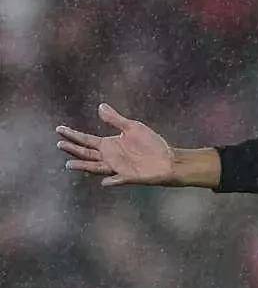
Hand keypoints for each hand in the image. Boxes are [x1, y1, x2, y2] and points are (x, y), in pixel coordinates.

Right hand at [56, 103, 175, 186]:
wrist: (167, 159)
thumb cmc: (151, 144)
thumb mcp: (133, 127)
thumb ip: (115, 119)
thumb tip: (101, 106)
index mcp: (109, 145)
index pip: (86, 140)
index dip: (73, 135)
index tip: (59, 129)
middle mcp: (110, 157)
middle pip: (87, 153)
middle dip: (73, 149)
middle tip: (59, 143)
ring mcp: (117, 168)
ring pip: (96, 167)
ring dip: (84, 166)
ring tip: (69, 164)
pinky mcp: (128, 176)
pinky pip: (118, 180)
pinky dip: (112, 181)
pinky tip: (104, 181)